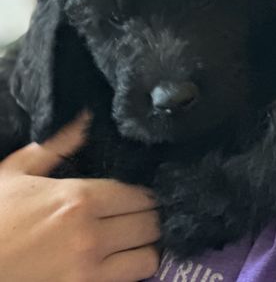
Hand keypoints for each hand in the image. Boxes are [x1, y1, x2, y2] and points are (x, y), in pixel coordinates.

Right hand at [0, 114, 160, 281]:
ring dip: (147, 245)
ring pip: (148, 256)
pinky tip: (124, 259)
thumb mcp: (17, 172)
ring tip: (136, 240)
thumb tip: (86, 118)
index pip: (138, 194)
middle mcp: (90, 233)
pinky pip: (131, 280)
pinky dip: (134, 268)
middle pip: (150, 222)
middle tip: (141, 215)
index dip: (145, 194)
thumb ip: (57, 145)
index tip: (142, 195)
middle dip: (150, 216)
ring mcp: (88, 269)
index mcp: (78, 198)